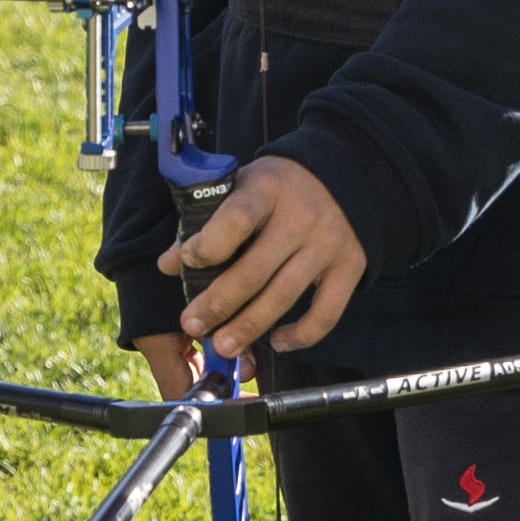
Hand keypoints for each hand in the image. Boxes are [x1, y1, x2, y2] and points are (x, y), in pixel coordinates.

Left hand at [154, 156, 369, 367]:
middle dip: (219, 303)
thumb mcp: (243, 187)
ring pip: (284, 295)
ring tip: (224, 346)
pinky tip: (277, 342)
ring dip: (250, 326)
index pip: (237, 219)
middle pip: (255, 270)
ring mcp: (328, 244)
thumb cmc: (279, 188)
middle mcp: (300, 217)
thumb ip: (206, 222)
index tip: (188, 261)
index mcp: (266, 189)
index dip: (209, 245)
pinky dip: (301, 334)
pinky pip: (326, 313)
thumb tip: (168, 264)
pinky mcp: (350, 267)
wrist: (346, 174)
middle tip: (193, 325)